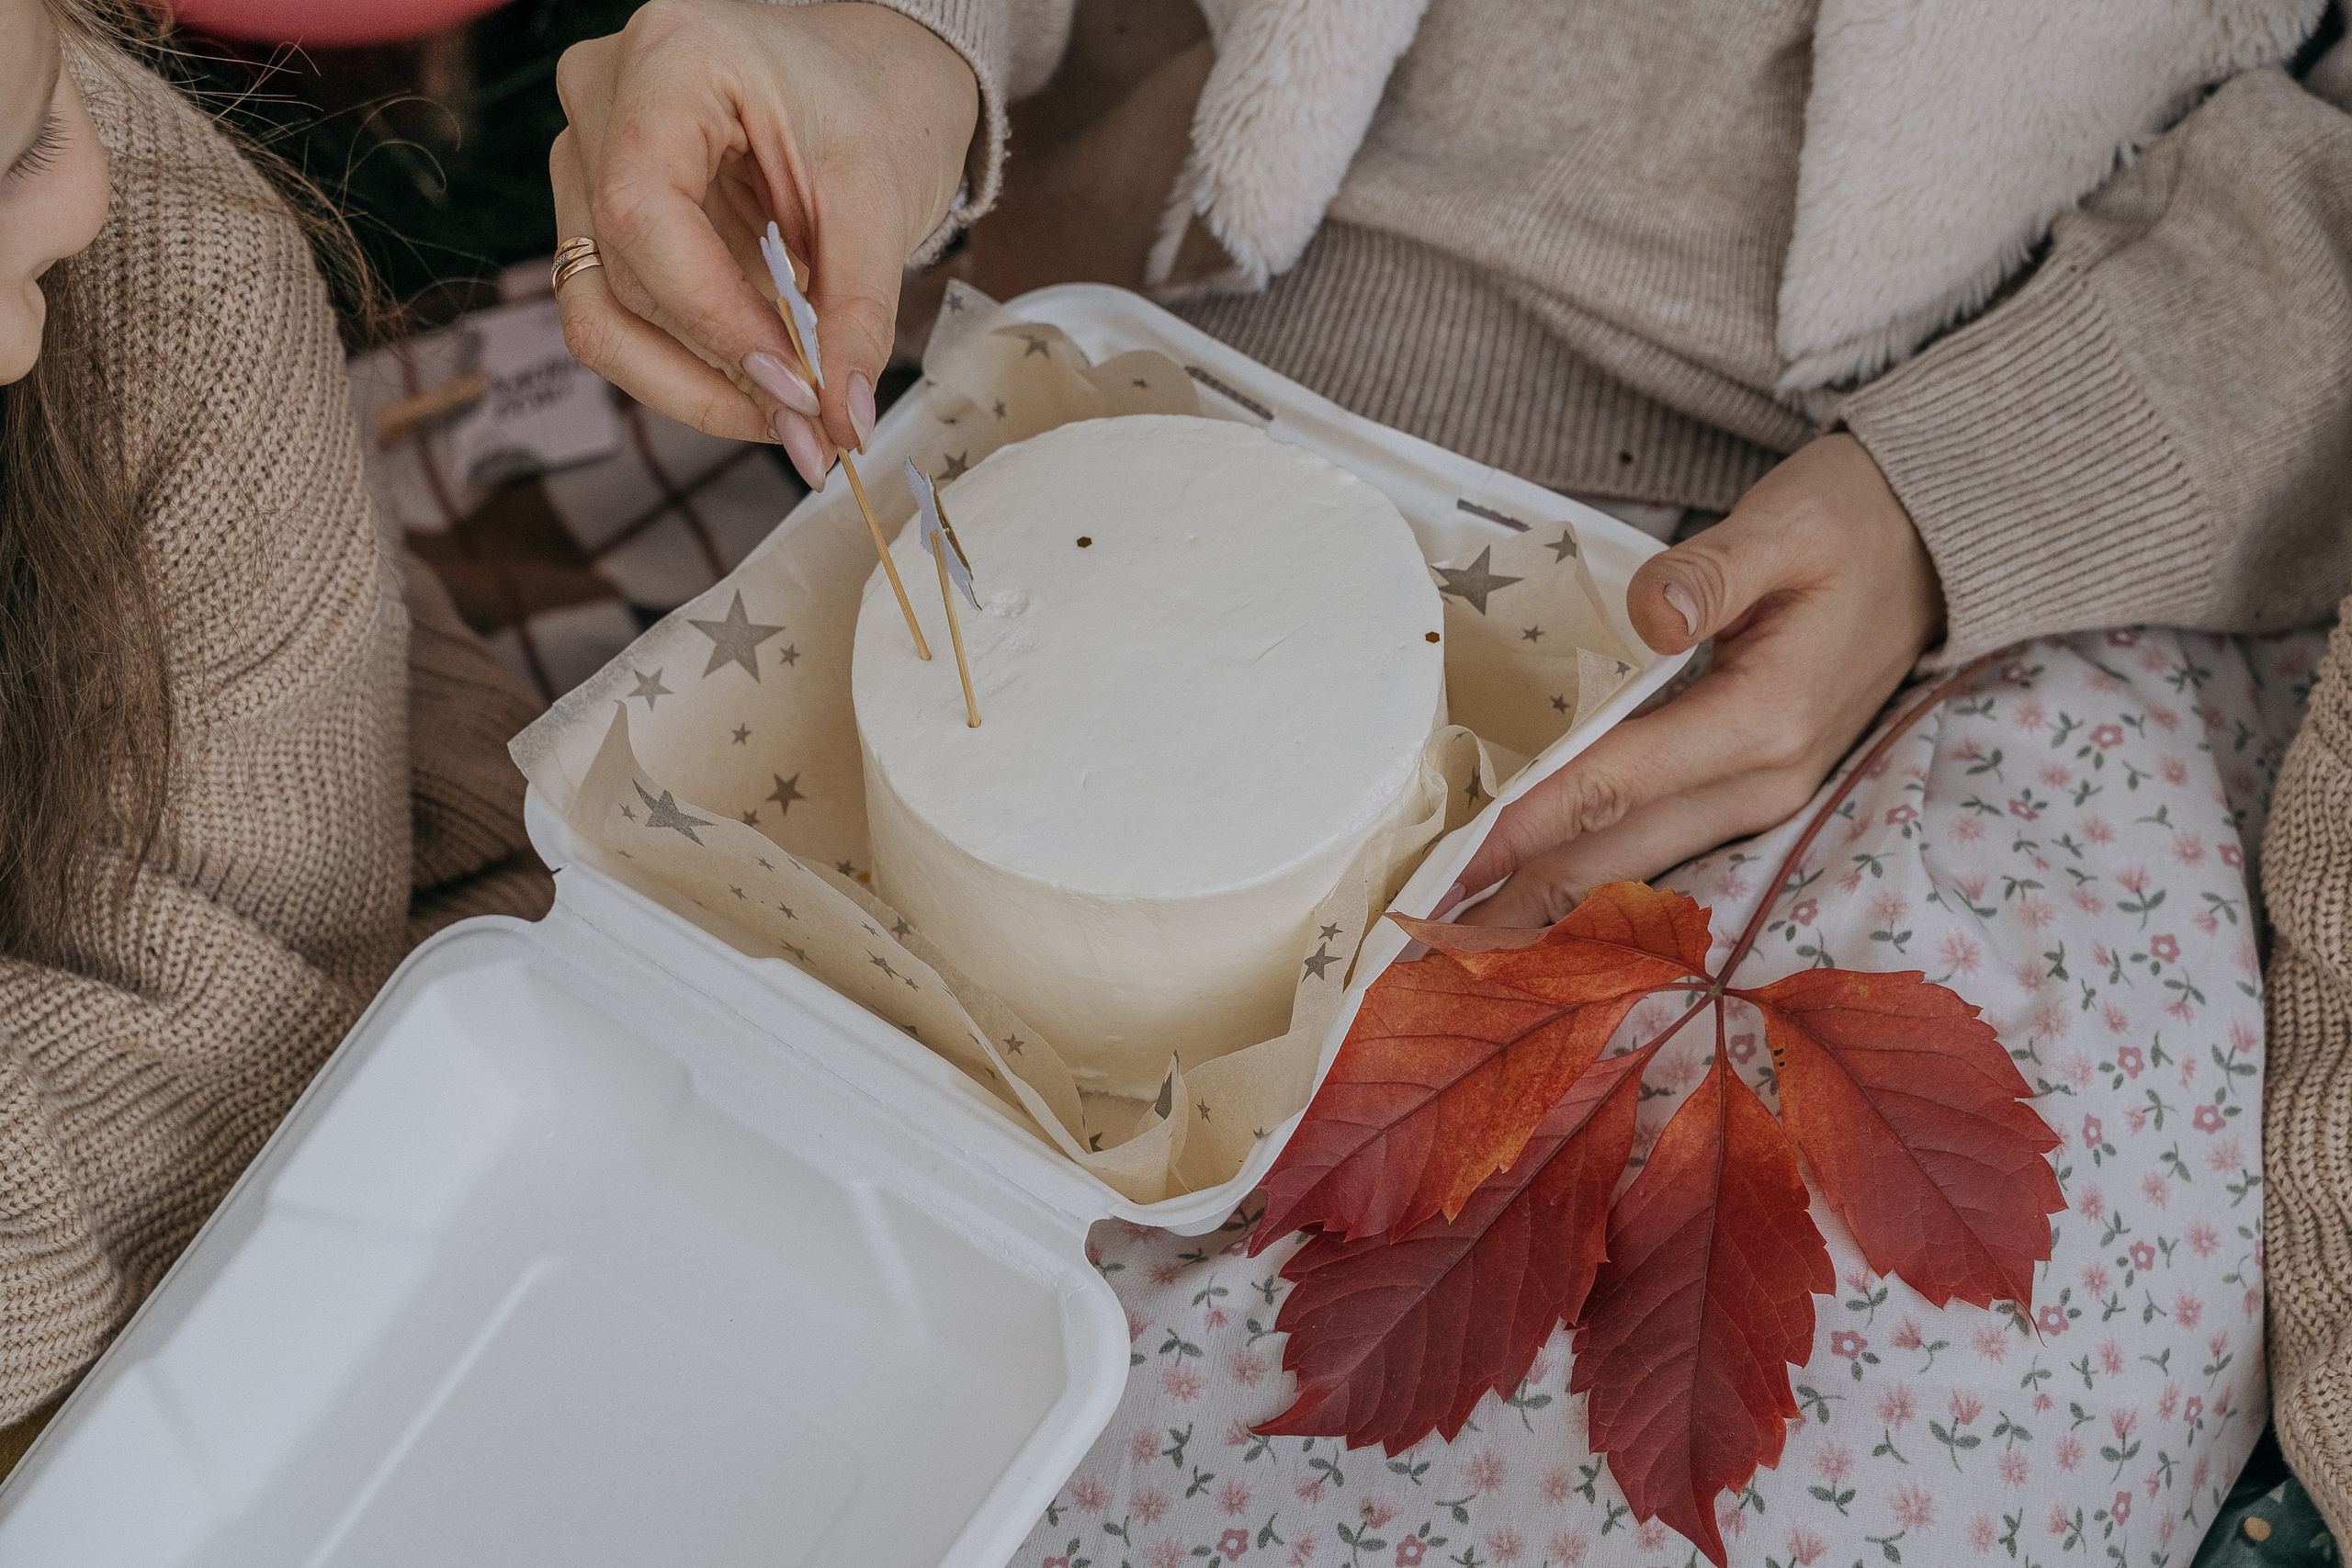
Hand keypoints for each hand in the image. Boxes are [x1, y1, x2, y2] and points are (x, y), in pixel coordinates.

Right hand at [550, 0, 977, 482]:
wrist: (873, 72)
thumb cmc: (876, 103)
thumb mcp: (884, 200)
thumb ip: (858, 312)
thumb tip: (841, 419)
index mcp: (669, 60)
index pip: (642, 214)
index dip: (712, 320)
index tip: (793, 389)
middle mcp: (602, 100)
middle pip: (613, 277)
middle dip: (714, 373)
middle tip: (808, 430)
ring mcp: (588, 156)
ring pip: (598, 310)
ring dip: (692, 384)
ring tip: (787, 417)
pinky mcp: (602, 210)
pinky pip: (620, 310)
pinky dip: (690, 362)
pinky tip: (762, 382)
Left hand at [1453, 434, 1945, 926]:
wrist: (1933, 547)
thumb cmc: (1853, 525)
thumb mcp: (1787, 525)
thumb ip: (1712, 573)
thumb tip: (1652, 615)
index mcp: (1765, 723)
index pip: (1614, 785)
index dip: (1526, 825)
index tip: (1450, 861)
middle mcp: (1762, 783)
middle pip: (1613, 854)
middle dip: (1516, 894)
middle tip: (1420, 934)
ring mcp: (1759, 798)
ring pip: (1630, 866)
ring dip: (1544, 899)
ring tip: (1454, 937)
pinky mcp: (1748, 794)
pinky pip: (1651, 847)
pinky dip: (1584, 874)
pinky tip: (1523, 893)